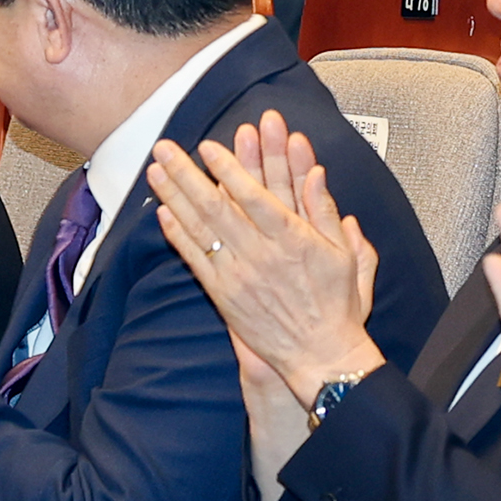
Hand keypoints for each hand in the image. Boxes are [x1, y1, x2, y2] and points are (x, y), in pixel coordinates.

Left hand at [144, 113, 385, 397]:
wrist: (319, 354)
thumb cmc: (336, 304)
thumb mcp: (345, 254)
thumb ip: (325, 210)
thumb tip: (316, 173)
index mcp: (292, 240)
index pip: (254, 196)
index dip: (229, 168)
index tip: (208, 146)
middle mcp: (261, 255)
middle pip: (216, 206)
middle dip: (187, 174)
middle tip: (165, 148)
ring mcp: (238, 275)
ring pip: (199, 229)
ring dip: (174, 197)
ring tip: (155, 171)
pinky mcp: (223, 294)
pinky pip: (195, 260)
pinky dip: (177, 235)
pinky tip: (163, 212)